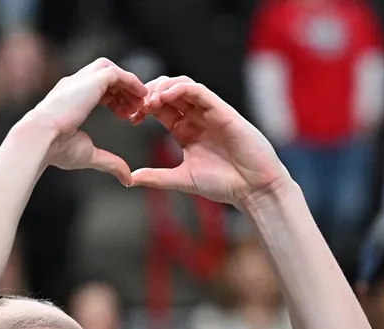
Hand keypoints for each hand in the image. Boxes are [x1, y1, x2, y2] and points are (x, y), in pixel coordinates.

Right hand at [24, 58, 147, 181]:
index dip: (114, 100)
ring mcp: (81, 81)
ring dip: (128, 85)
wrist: (41, 138)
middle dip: (122, 90)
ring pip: (110, 70)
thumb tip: (127, 179)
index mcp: (69, 98)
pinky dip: (131, 82)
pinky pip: (117, 73)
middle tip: (136, 109)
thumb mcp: (89, 155)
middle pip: (104, 75)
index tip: (125, 115)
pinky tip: (141, 95)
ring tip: (140, 103)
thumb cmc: (56, 148)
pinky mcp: (91, 80)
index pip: (95, 89)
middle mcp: (74, 85)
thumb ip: (110, 162)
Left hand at [128, 76, 290, 207]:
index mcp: (185, 131)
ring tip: (149, 100)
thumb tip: (130, 179)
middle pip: (167, 92)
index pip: (160, 109)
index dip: (143, 108)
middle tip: (136, 106)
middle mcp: (196, 118)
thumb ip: (157, 177)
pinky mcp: (222, 110)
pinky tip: (166, 96)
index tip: (131, 118)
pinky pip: (198, 90)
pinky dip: (181, 88)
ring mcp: (209, 112)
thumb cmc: (223, 184)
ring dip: (162, 88)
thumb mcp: (182, 179)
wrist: (253, 188)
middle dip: (149, 94)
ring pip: (181, 85)